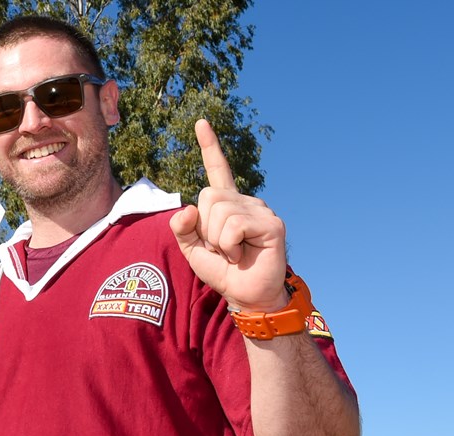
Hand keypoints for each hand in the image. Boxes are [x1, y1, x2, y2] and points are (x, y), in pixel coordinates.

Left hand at [169, 119, 289, 311]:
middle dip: (205, 228)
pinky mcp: (271, 224)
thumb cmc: (223, 271)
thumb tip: (186, 208)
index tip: (201, 122)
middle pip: (208, 196)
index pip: (217, 170)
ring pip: (219, 212)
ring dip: (218, 240)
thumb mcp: (192, 250)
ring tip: (234, 252)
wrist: (246, 295)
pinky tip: (243, 254)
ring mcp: (260, 210)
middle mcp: (245, 201)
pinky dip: (230, 245)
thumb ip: (182, 228)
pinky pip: (234, 226)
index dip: (209, 146)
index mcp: (227, 204)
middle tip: (223, 247)